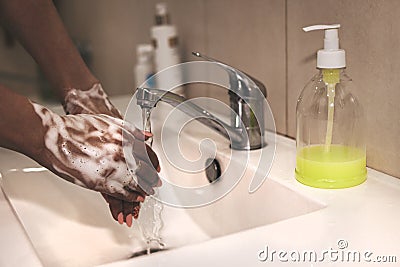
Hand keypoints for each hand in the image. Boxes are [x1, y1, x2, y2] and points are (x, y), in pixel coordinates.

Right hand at [63, 83, 151, 226]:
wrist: (55, 137)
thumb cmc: (78, 128)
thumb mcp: (109, 122)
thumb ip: (131, 131)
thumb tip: (147, 136)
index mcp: (126, 139)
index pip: (149, 154)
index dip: (155, 163)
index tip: (156, 168)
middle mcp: (123, 154)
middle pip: (146, 171)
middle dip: (152, 179)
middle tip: (155, 183)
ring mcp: (113, 169)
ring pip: (137, 184)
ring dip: (144, 190)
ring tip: (147, 192)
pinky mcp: (101, 182)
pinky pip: (123, 193)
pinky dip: (132, 197)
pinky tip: (136, 198)